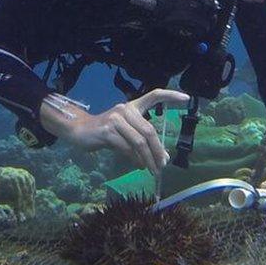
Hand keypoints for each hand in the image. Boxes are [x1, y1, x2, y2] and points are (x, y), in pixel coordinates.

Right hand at [39, 89, 189, 175]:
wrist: (79, 131)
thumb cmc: (106, 132)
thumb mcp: (125, 132)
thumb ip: (143, 141)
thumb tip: (163, 157)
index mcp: (132, 107)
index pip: (154, 95)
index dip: (170, 95)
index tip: (186, 98)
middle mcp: (125, 110)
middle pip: (149, 131)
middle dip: (158, 150)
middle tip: (163, 165)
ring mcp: (115, 120)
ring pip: (139, 142)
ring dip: (148, 158)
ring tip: (152, 169)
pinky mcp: (107, 132)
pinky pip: (127, 148)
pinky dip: (135, 159)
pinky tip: (138, 165)